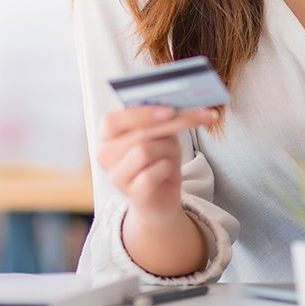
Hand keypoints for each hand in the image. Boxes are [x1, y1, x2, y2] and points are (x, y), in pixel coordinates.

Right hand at [96, 105, 217, 223]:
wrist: (160, 200)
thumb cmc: (158, 162)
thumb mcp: (160, 135)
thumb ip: (160, 119)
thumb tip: (177, 105)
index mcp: (107, 135)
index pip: (113, 119)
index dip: (141, 113)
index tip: (169, 110)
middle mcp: (105, 155)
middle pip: (138, 133)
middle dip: (172, 123)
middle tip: (199, 117)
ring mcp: (116, 176)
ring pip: (146, 150)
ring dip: (168, 149)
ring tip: (172, 154)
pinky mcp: (132, 193)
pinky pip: (154, 172)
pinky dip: (168, 168)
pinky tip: (167, 171)